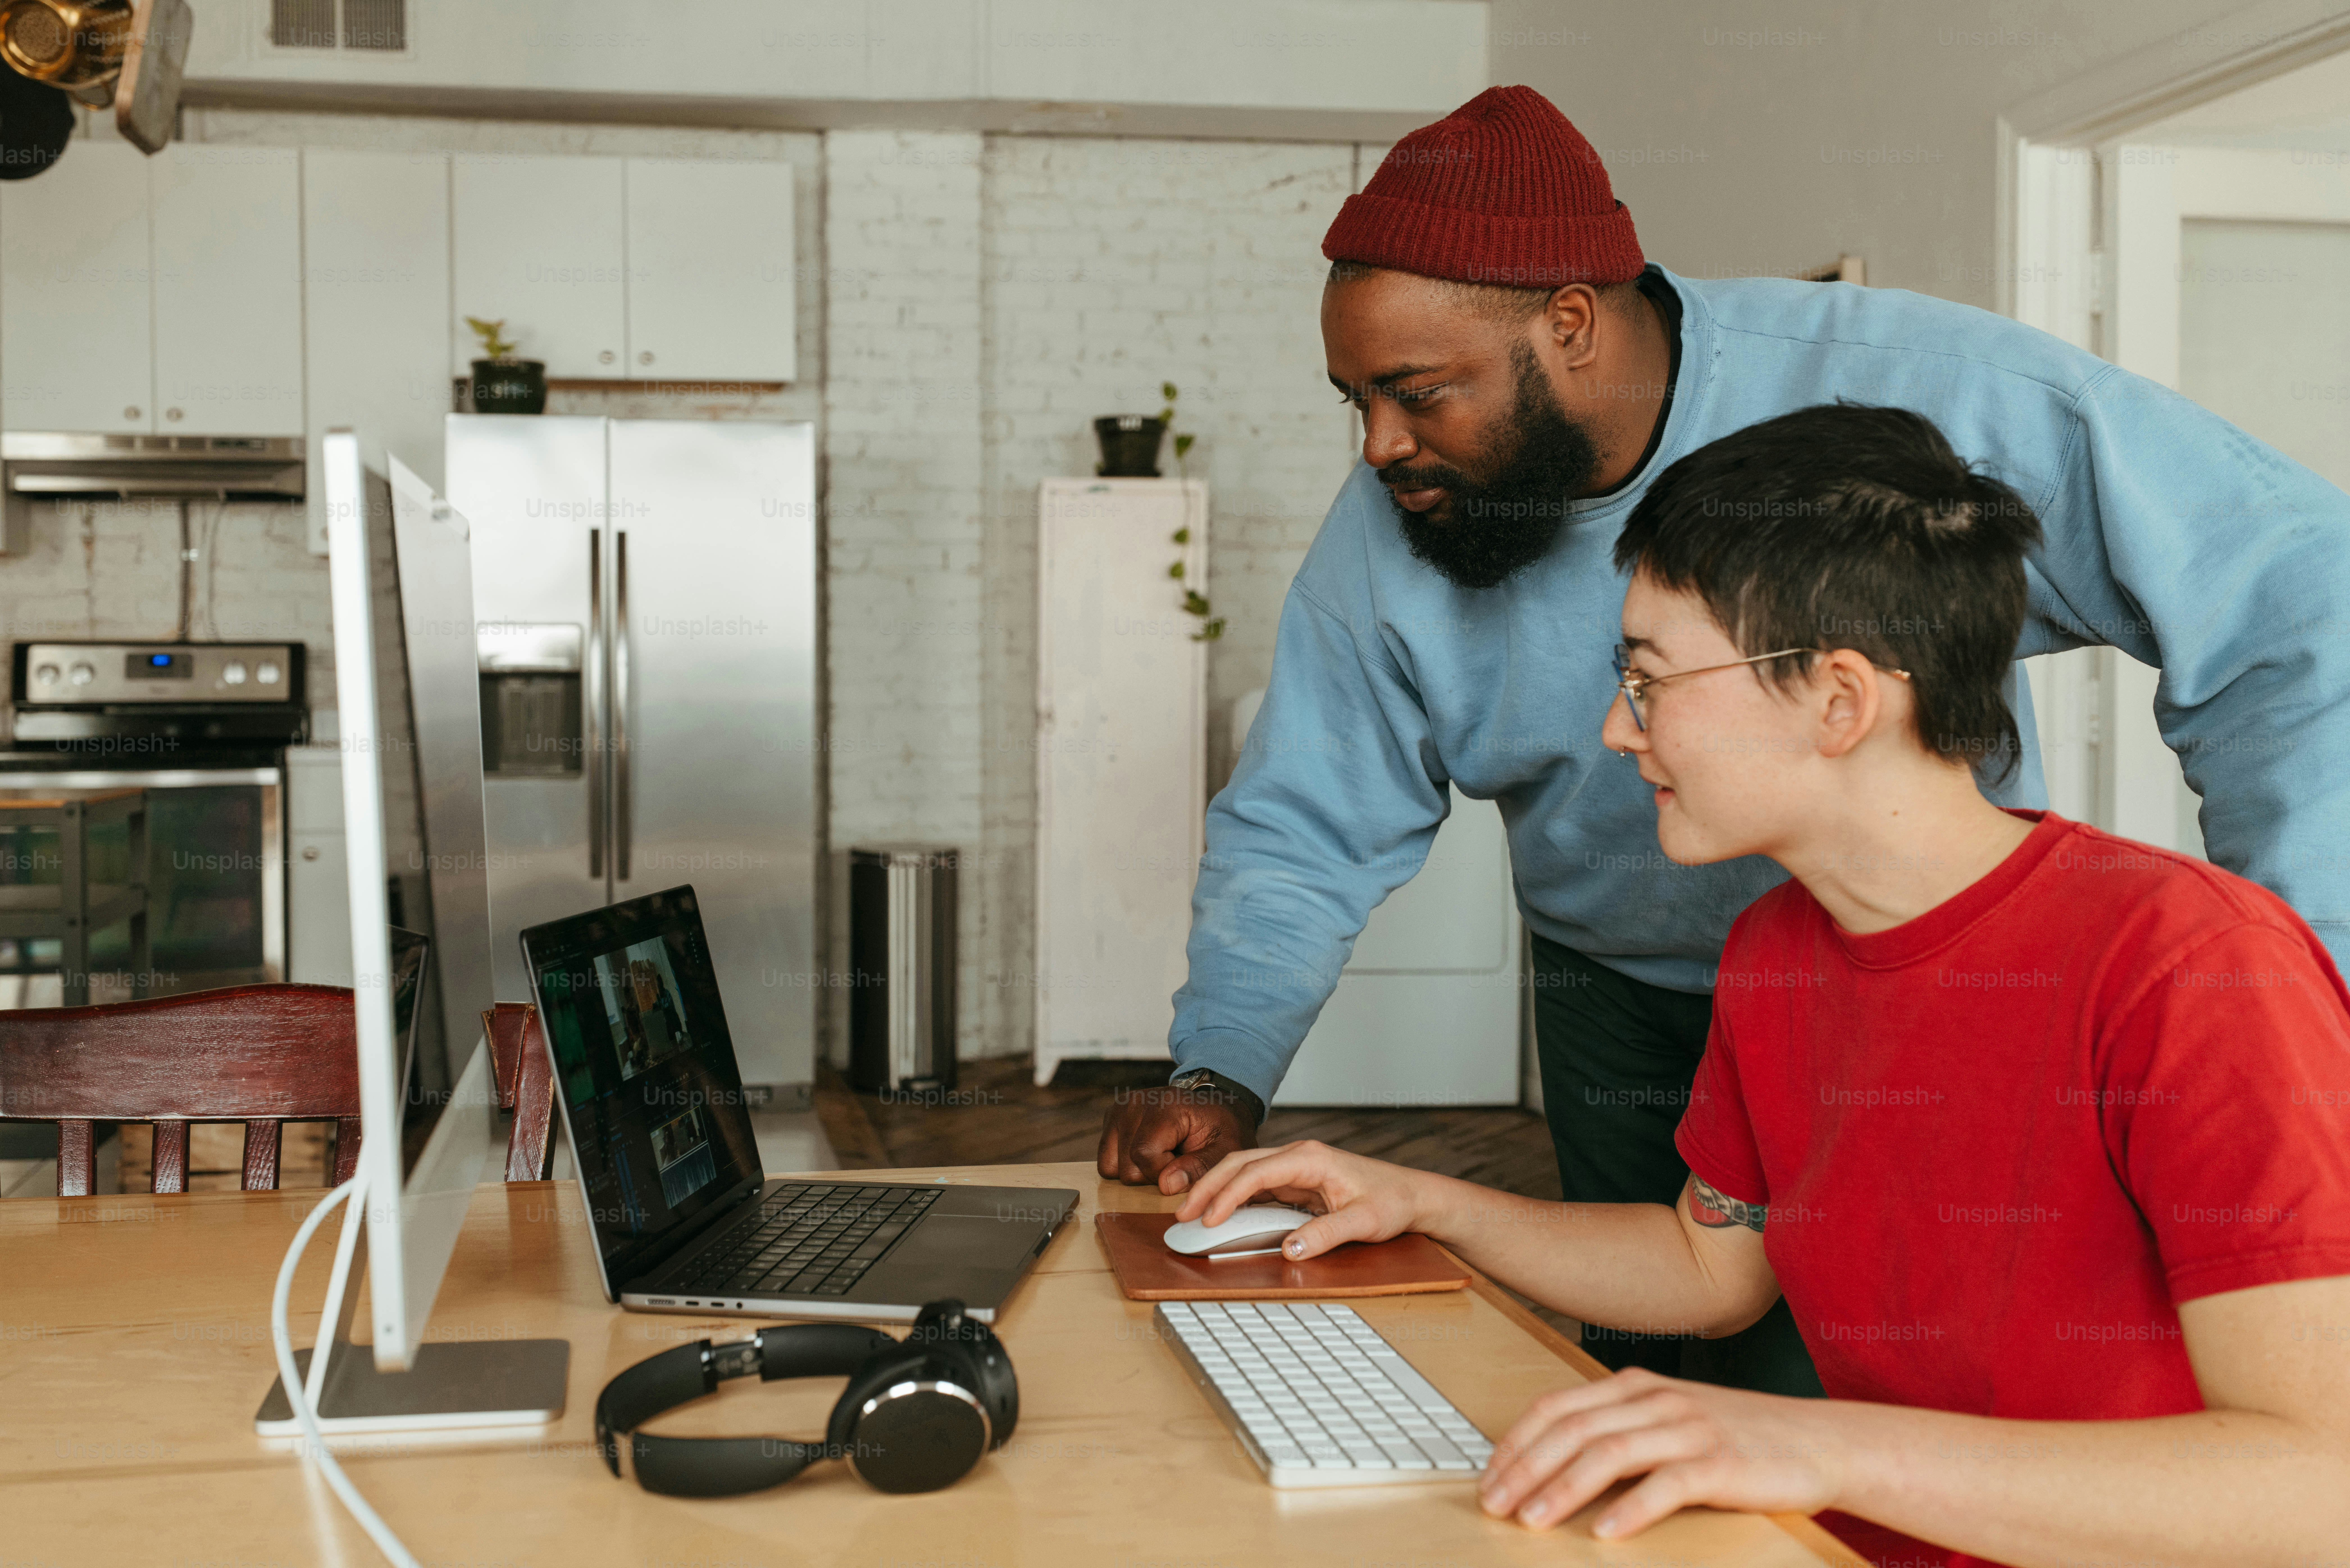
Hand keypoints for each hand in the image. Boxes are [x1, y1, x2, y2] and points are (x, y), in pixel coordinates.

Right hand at [1095, 1084, 1258, 1193]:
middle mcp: (1135, 1102)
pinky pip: (1106, 1161)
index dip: (1164, 1173)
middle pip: (1127, 1167)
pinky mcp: (1111, 1118)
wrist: (1213, 1107)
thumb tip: (1166, 1186)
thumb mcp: (1224, 1150)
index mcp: (1165, 1105)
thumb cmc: (1220, 1130)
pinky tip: (1148, 1153)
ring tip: (1162, 1155)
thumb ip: (1200, 1168)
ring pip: (1112, 1167)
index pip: (1144, 1155)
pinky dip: (1125, 1165)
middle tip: (1176, 1159)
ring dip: (1138, 1171)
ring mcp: (1120, 1109)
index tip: (1185, 1163)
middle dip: (1152, 1175)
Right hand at [1172, 1140, 1431, 1258]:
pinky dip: (1234, 1199)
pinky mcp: (1296, 1183)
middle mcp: (1298, 1157)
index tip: (1209, 1219)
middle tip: (1183, 1214)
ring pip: (1243, 1173)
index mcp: (1310, 1158)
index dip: (1227, 1195)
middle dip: (1208, 1187)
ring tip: (1192, 1215)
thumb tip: (1290, 1250)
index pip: (1256, 1172)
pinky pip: (1256, 1187)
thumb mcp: (1364, 1221)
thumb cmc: (1392, 1201)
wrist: (1412, 1195)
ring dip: (1216, 1191)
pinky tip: (1219, 1216)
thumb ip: (1327, 1234)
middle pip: (1240, 1164)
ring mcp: (1296, 1169)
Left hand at [1478, 1368, 1842, 1538]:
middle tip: (1493, 1504)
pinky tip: (1605, 1532)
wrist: (1818, 1440)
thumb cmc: (1738, 1435)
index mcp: (1636, 1385)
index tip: (1488, 1477)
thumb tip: (1553, 1460)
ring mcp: (1690, 1428)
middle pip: (1573, 1429)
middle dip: (1524, 1467)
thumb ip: (1618, 1428)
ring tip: (1532, 1520)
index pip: (1557, 1407)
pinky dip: (1631, 1509)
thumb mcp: (1668, 1419)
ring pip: (1610, 1453)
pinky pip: (1667, 1484)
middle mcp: (1657, 1400)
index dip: (1516, 1442)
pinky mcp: (1721, 1462)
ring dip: (1564, 1488)